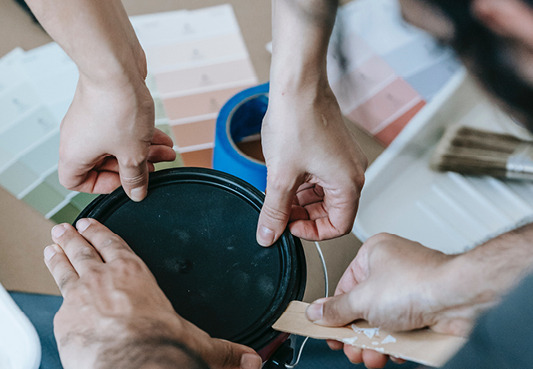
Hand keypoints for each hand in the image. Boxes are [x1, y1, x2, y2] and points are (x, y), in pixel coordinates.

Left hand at [45, 219, 261, 368]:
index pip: (115, 244)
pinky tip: (54, 290)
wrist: (133, 368)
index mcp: (135, 274)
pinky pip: (58, 300)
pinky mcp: (65, 321)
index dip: (101, 232)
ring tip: (53, 245)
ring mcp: (81, 298)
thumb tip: (250, 362)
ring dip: (59, 254)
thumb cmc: (161, 348)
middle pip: (85, 250)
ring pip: (66, 268)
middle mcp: (105, 279)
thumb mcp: (198, 344)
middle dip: (74, 237)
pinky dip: (54, 287)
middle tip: (66, 227)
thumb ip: (224, 351)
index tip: (91, 223)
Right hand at [58, 75, 175, 200]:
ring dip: (144, 150)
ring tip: (168, 152)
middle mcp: (78, 137)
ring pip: (117, 145)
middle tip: (156, 167)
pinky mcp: (105, 106)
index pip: (75, 182)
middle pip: (104, 163)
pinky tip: (164, 137)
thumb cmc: (117, 108)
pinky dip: (141, 135)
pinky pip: (122, 128)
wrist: (115, 64)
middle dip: (134, 166)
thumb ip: (135, 177)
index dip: (102, 186)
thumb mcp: (133, 153)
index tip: (126, 182)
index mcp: (75, 154)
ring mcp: (91, 120)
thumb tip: (136, 194)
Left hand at [256, 83, 366, 245]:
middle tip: (279, 210)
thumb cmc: (296, 122)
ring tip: (278, 190)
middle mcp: (353, 172)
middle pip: (331, 211)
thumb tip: (269, 236)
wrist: (298, 84)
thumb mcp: (280, 176)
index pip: (338, 226)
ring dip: (301, 199)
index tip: (288, 227)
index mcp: (348, 183)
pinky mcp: (334, 149)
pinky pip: (322, 177)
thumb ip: (275, 211)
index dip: (311, 232)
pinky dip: (304, 183)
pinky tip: (285, 174)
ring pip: (324, 194)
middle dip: (303, 214)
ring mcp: (345, 159)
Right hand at [306, 234, 495, 367]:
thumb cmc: (418, 283)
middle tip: (351, 348)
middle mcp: (393, 267)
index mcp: (373, 253)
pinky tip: (395, 351)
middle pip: (364, 307)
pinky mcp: (426, 306)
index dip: (335, 312)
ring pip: (383, 321)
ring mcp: (411, 287)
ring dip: (375, 343)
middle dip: (357, 334)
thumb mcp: (363, 299)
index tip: (328, 330)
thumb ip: (336, 309)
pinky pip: (403, 327)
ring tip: (372, 356)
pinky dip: (397, 342)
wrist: (461, 298)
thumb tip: (317, 312)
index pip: (344, 286)